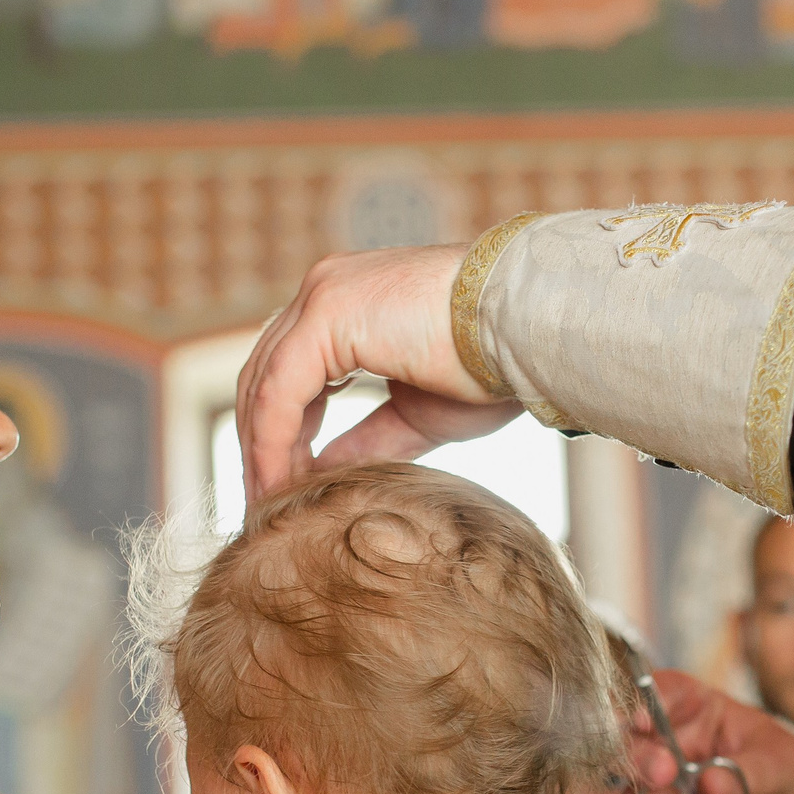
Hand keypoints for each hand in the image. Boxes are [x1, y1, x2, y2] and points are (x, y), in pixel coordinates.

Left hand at [235, 242, 519, 499]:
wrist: (532, 331)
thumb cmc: (495, 366)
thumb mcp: (415, 415)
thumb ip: (366, 440)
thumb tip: (322, 473)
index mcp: (349, 305)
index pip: (290, 373)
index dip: (280, 434)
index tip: (279, 488)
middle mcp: (327, 289)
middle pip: (267, 375)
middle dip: (260, 444)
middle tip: (262, 504)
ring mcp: (324, 294)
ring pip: (265, 382)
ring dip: (261, 448)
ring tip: (268, 504)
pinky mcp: (328, 311)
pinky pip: (280, 388)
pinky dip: (273, 440)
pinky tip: (279, 483)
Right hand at [624, 670, 793, 793]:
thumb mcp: (786, 767)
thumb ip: (749, 773)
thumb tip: (708, 783)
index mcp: (698, 718)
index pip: (657, 696)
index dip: (641, 703)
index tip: (645, 719)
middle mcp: (672, 756)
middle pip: (631, 752)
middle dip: (641, 762)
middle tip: (667, 773)